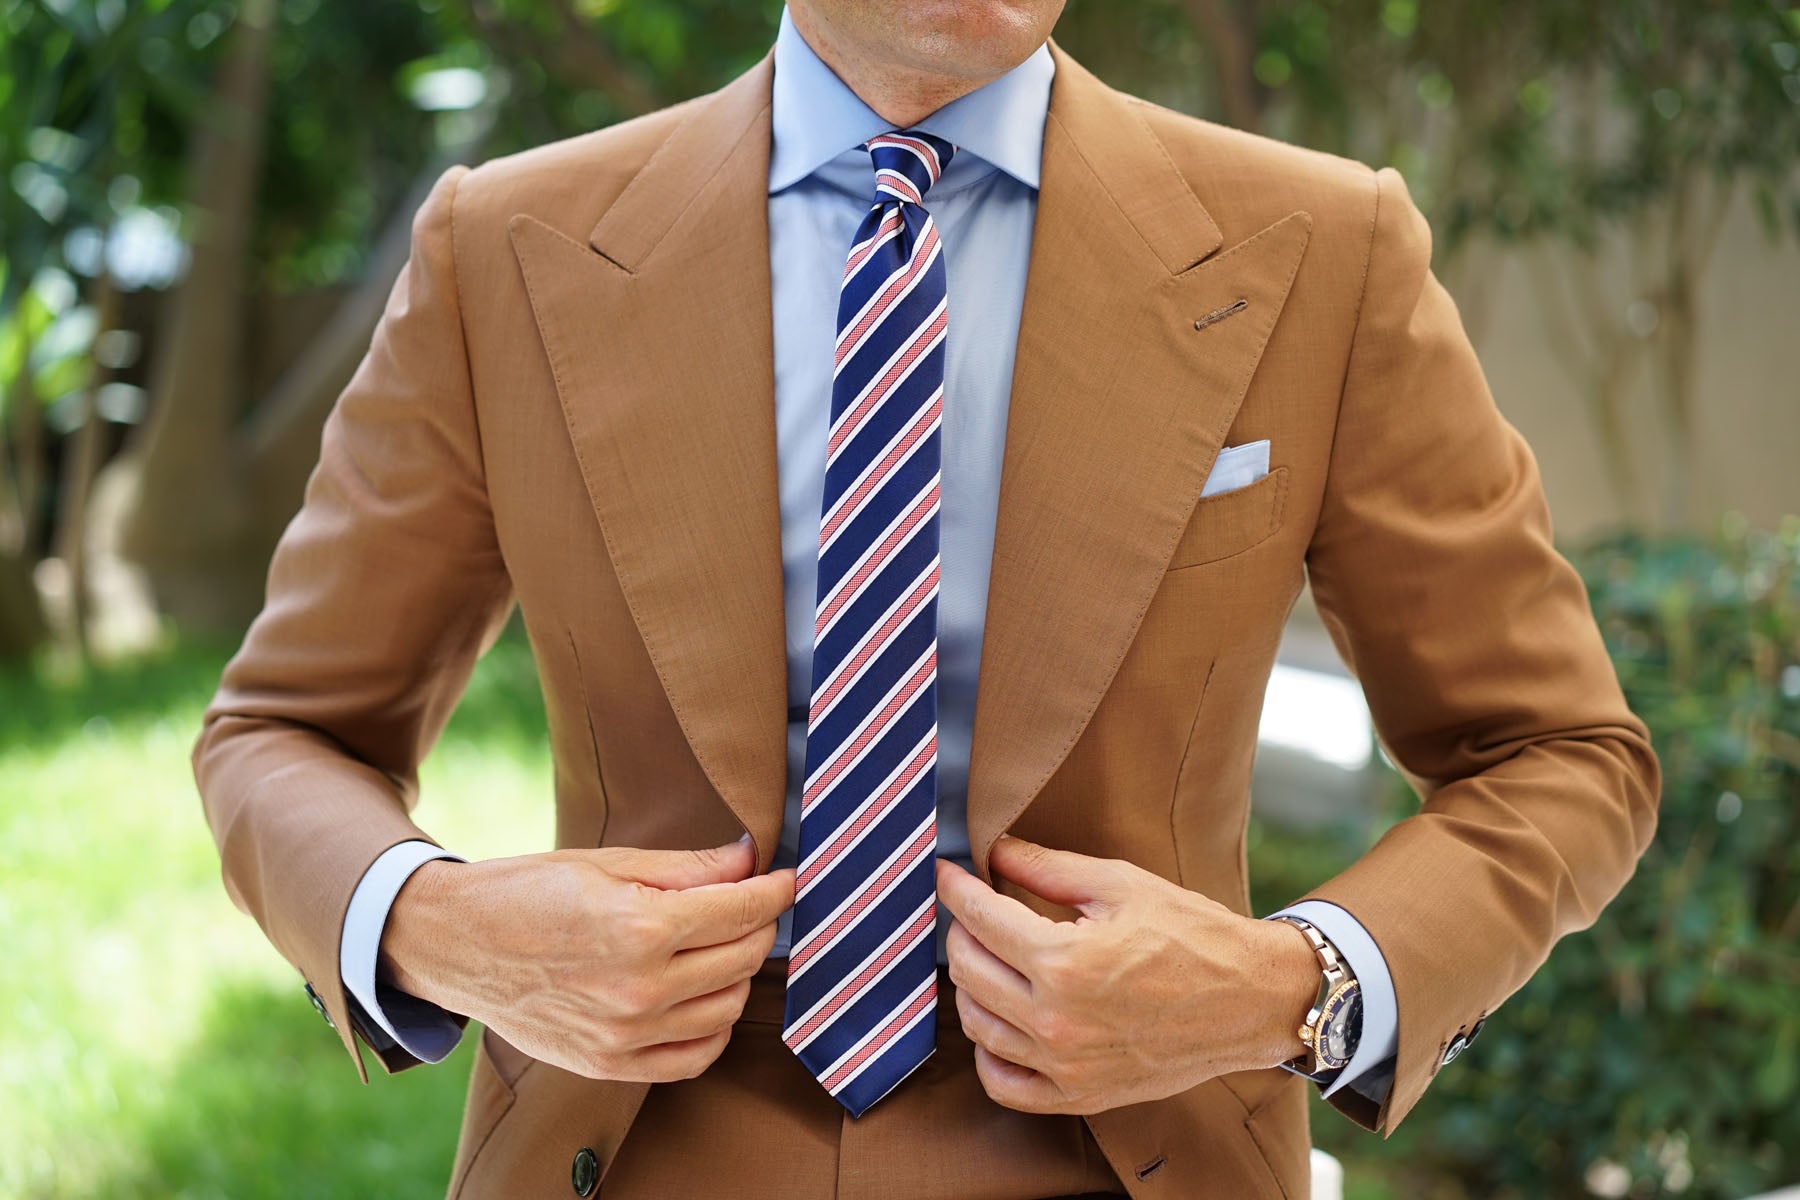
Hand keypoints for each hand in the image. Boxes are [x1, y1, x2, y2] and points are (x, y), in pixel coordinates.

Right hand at [380, 838, 793, 1082]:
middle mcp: (640, 988)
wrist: (457, 944)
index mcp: (641, 927)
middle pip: (743, 957)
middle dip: (760, 924)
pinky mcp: (612, 1063)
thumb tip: (749, 860)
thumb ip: (688, 867)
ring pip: (728, 1006)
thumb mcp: (609, 862)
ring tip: (725, 944)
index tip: (786, 878)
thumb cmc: (529, 891)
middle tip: (753, 903)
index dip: (775, 890)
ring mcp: (627, 1034)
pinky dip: (715, 1027)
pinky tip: (707, 996)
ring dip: (740, 973)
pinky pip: (695, 1056)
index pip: (742, 911)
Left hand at [936, 836, 1316, 1113]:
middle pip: (968, 970)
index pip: (980, 919)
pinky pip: (1004, 1085)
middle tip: (973, 911)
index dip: (956, 889)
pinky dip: (988, 1053)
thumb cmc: (1193, 934)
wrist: (1251, 999)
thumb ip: (1048, 868)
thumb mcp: (1120, 885)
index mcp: (1066, 962)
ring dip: (969, 985)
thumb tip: (994, 851)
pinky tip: (998, 1022)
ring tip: (986, 957)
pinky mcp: (1081, 1094)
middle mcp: (1058, 1021)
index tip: (947, 873)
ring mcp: (1067, 1066)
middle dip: (961, 931)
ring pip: (977, 1025)